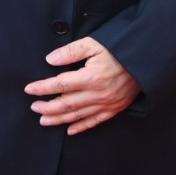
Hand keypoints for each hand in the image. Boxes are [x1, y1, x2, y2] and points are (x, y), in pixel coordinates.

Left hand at [25, 36, 140, 134]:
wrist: (145, 60)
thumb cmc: (118, 49)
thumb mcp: (94, 44)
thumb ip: (71, 52)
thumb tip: (50, 60)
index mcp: (90, 77)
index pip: (59, 84)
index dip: (42, 88)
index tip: (29, 89)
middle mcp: (97, 94)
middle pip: (66, 104)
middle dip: (47, 107)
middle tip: (34, 107)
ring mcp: (106, 104)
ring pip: (77, 115)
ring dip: (58, 119)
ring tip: (44, 121)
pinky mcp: (114, 109)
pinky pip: (95, 122)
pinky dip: (81, 127)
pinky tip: (69, 130)